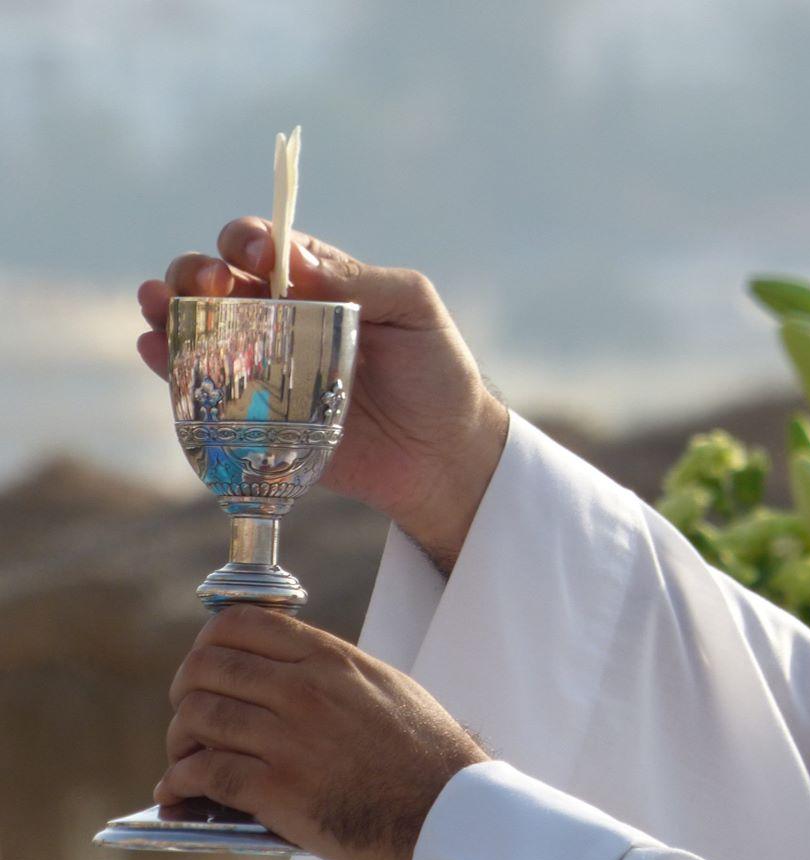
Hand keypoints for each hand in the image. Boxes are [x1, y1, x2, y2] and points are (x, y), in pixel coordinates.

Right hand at [137, 218, 508, 569]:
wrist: (442, 457)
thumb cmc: (437, 374)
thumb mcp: (414, 310)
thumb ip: (360, 281)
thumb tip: (292, 260)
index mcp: (318, 284)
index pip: (267, 246)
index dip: (250, 240)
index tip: (260, 256)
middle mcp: (283, 320)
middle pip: (219, 282)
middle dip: (198, 271)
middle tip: (208, 284)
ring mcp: (264, 370)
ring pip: (200, 329)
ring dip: (169, 310)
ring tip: (158, 305)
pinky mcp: (254, 419)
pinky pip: (201, 389)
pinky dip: (169, 366)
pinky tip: (155, 350)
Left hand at [154, 605, 488, 859]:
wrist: (446, 812)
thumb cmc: (424, 750)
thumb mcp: (383, 684)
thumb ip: (331, 667)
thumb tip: (289, 662)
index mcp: (329, 657)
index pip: (240, 623)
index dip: (208, 640)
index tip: (205, 659)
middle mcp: (302, 689)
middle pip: (208, 666)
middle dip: (186, 687)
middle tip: (189, 708)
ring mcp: (288, 739)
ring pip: (199, 716)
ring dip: (179, 737)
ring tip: (184, 754)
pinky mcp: (278, 791)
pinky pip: (205, 773)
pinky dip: (180, 781)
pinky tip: (178, 790)